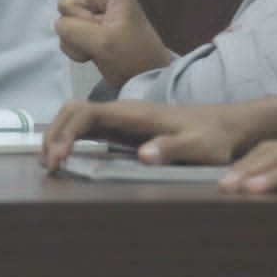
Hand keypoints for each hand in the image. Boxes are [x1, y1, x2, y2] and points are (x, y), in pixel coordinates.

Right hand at [41, 99, 255, 171]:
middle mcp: (124, 110)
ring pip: (79, 117)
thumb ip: (172, 148)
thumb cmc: (214, 137)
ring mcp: (123, 118)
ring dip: (59, 135)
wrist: (228, 126)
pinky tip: (68, 158)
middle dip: (55, 133)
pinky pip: (90, 127)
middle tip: (47, 165)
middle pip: (75, 110)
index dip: (68, 133)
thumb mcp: (199, 146)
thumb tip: (142, 154)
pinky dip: (71, 138)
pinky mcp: (126, 128)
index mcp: (135, 112)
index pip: (88, 113)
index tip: (58, 157)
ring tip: (51, 164)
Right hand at [49, 0, 171, 87]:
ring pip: (64, 21)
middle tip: (104, 39)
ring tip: (101, 49)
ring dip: (77, 40)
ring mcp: (92, 14)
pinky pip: (65, 36)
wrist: (146, 78)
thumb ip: (75, 29)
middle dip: (78, 24)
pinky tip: (93, 55)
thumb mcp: (105, 42)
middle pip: (67, 3)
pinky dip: (75, 49)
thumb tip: (60, 25)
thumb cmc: (134, 55)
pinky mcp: (87, 31)